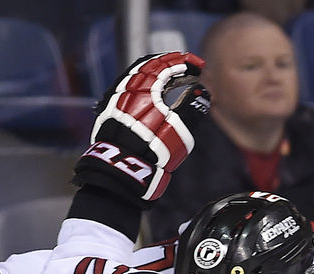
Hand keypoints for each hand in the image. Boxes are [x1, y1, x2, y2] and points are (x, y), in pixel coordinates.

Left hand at [74, 52, 210, 203]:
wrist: (123, 171)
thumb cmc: (150, 151)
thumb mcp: (180, 129)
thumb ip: (192, 107)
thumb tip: (202, 93)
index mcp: (145, 87)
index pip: (166, 64)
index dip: (183, 62)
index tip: (197, 64)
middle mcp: (127, 88)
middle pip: (148, 66)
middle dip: (169, 63)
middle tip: (185, 65)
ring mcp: (116, 99)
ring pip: (136, 75)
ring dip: (155, 72)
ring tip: (170, 77)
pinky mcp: (111, 112)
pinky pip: (127, 88)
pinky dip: (143, 84)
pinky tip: (151, 94)